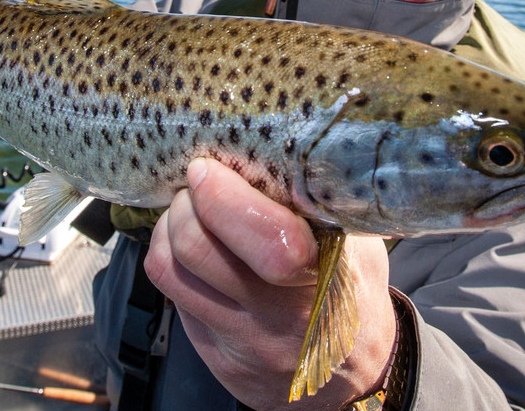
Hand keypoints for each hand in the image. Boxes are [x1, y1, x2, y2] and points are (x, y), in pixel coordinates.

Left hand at [145, 158, 396, 410]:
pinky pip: (173, 296)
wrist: (353, 378)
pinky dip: (172, 259)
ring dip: (168, 228)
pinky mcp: (216, 356)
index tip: (210, 167)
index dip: (224, 197)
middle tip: (197, 183)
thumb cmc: (353, 291)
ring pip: (169, 270)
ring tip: (188, 211)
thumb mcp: (356, 244)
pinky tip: (191, 247)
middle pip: (197, 248)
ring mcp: (242, 341)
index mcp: (324, 279)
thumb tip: (273, 146)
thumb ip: (320, 205)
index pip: (266, 240)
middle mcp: (280, 317)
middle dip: (186, 202)